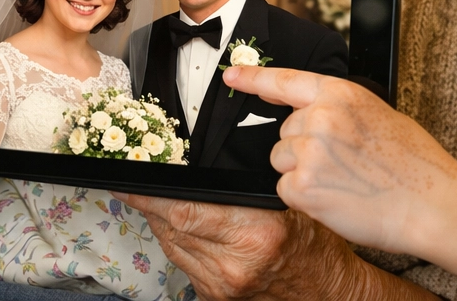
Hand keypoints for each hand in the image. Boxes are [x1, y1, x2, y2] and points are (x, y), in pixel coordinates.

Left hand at [112, 195, 366, 300]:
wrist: (327, 291)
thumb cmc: (315, 242)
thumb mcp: (289, 202)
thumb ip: (247, 188)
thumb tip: (206, 170)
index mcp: (255, 232)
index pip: (188, 211)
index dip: (154, 195)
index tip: (131, 179)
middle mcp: (235, 264)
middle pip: (174, 228)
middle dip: (149, 203)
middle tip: (129, 181)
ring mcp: (222, 286)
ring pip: (173, 247)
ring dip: (158, 221)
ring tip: (149, 197)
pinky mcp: (216, 298)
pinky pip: (183, 263)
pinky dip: (175, 241)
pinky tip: (174, 225)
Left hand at [222, 67, 456, 254]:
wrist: (431, 203)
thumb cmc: (412, 162)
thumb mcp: (374, 113)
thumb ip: (337, 107)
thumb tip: (308, 112)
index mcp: (340, 93)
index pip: (285, 79)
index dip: (253, 77)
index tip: (231, 73)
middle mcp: (320, 117)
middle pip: (285, 131)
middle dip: (303, 147)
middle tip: (343, 162)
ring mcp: (309, 151)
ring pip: (282, 160)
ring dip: (302, 172)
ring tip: (342, 180)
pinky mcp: (303, 187)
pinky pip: (286, 189)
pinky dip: (305, 198)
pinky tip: (336, 198)